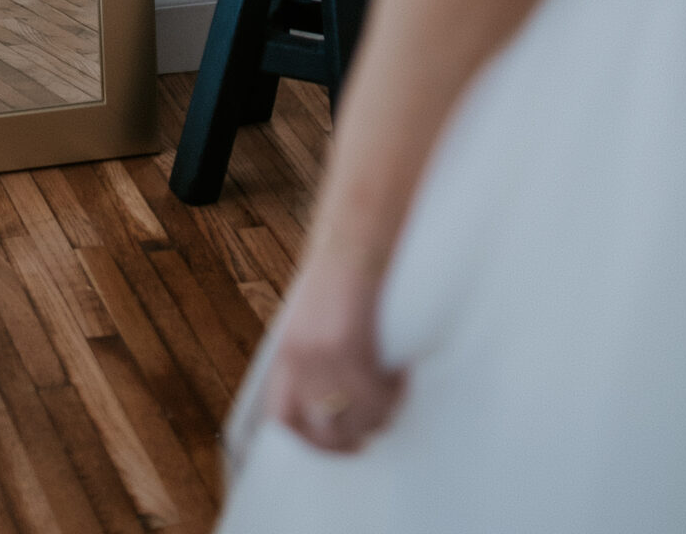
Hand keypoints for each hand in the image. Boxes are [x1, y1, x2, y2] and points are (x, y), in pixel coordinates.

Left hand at [264, 251, 404, 453]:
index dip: (310, 444)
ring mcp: (322, 356)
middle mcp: (298, 361)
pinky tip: (402, 371)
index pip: (282, 421)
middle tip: (377, 424)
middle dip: (354, 439)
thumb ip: (314, 359)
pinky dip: (395, 391)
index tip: (340, 446)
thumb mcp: (311, 321)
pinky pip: (377, 394)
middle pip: (324, 432)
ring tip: (393, 390)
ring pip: (357, 419)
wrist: (352, 239)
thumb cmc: (338, 277)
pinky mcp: (349, 346)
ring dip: (382, 414)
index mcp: (285, 356)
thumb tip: (331, 398)